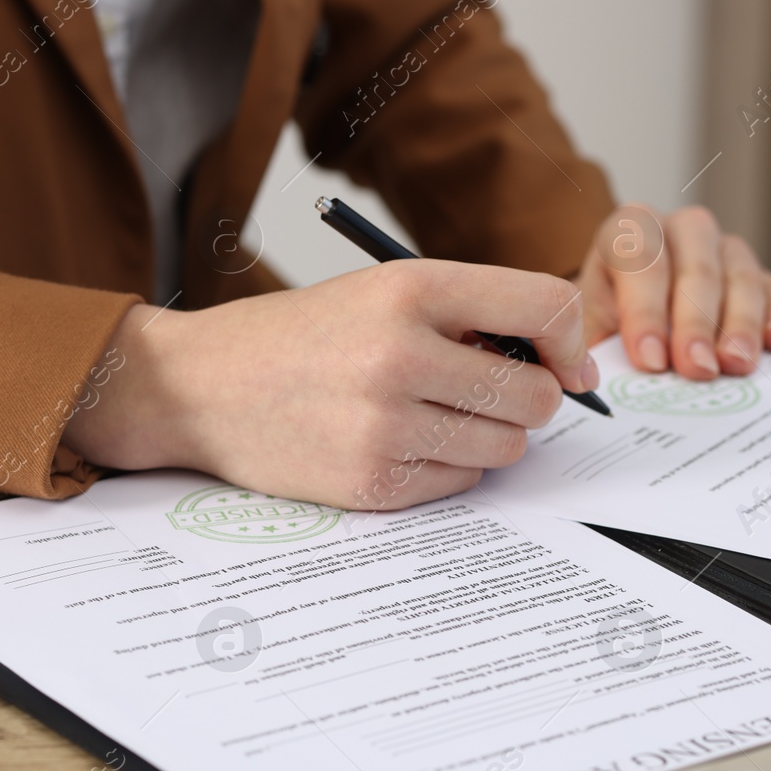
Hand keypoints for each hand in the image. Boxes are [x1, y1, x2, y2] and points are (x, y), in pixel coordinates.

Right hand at [61, 259, 599, 509]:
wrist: (198, 387)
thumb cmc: (298, 338)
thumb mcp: (379, 292)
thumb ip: (468, 314)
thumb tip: (563, 363)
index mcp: (409, 288)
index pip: (546, 306)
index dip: (572, 340)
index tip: (565, 360)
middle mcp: (400, 353)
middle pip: (537, 395)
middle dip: (529, 398)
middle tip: (488, 391)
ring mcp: (385, 424)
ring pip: (507, 447)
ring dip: (488, 436)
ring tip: (436, 415)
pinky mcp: (372, 482)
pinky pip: (461, 482)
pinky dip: (446, 468)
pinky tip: (400, 443)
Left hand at [573, 204, 770, 377]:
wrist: (632, 311)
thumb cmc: (608, 316)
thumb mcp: (588, 323)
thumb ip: (591, 344)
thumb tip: (595, 379)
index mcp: (630, 230)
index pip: (640, 262)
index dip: (645, 313)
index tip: (650, 361)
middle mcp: (682, 231)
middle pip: (696, 270)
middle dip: (696, 324)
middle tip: (697, 368)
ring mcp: (726, 250)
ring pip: (741, 277)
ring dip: (740, 324)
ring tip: (735, 364)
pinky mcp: (762, 277)